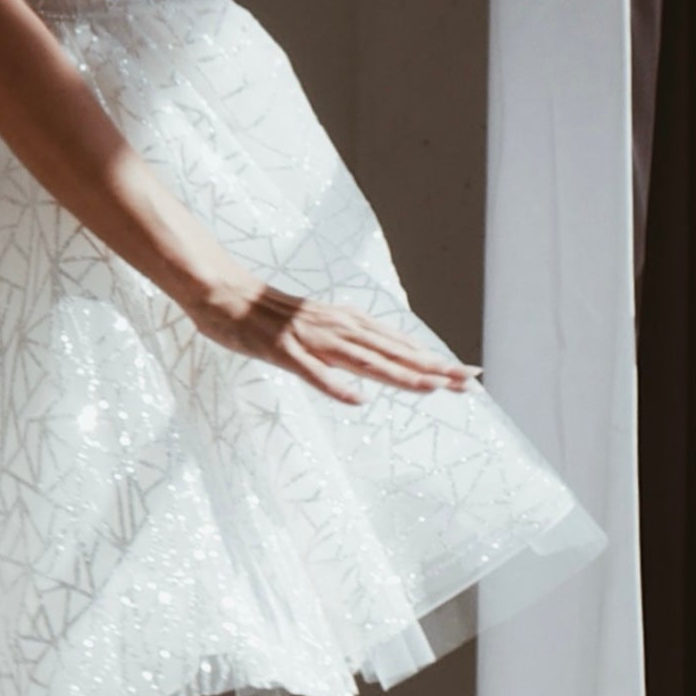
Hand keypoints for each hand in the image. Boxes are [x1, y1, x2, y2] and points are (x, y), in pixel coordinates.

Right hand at [185, 275, 471, 404]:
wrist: (225, 294)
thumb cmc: (270, 316)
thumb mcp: (319, 329)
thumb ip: (349, 345)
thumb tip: (378, 364)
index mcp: (348, 323)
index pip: (401, 346)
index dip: (436, 360)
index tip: (469, 375)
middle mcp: (338, 327)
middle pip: (393, 352)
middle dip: (434, 368)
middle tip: (470, 381)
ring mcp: (312, 338)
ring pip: (363, 360)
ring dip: (399, 375)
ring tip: (432, 388)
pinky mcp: (284, 350)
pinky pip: (312, 372)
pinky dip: (335, 385)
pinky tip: (356, 400)